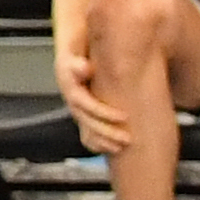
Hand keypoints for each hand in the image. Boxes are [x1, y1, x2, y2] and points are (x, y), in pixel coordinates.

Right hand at [59, 30, 127, 153]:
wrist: (73, 54)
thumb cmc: (79, 51)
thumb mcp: (76, 52)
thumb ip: (79, 62)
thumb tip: (86, 69)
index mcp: (71, 88)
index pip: (87, 106)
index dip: (104, 113)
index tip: (124, 116)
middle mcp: (73, 102)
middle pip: (88, 123)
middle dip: (108, 132)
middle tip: (128, 139)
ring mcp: (78, 110)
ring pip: (88, 131)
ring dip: (105, 141)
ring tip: (123, 146)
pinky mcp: (84, 115)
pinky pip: (87, 135)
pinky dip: (98, 144)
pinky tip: (113, 148)